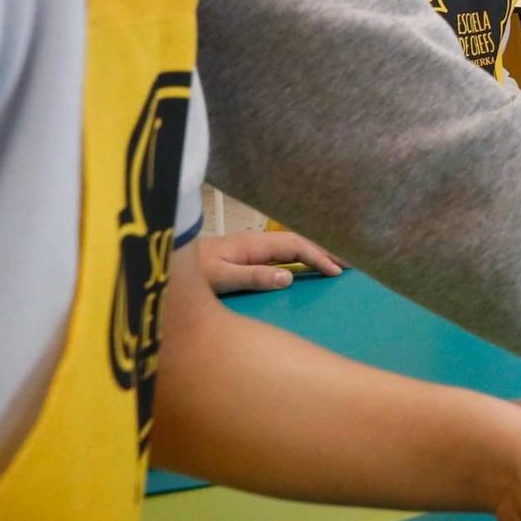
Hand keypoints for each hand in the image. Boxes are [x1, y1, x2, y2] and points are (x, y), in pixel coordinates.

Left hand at [194, 230, 343, 294]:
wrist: (166, 262)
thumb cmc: (190, 273)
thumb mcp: (220, 278)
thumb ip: (253, 277)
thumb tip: (289, 278)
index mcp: (255, 245)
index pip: (296, 247)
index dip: (318, 257)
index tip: (337, 271)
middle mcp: (258, 242)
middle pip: (300, 242)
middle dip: (326, 249)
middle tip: (354, 261)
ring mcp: (253, 248)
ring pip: (293, 246)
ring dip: (317, 252)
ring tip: (339, 261)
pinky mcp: (248, 255)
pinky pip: (284, 253)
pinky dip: (303, 256)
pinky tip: (308, 264)